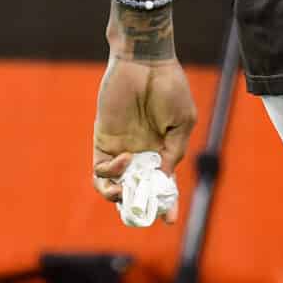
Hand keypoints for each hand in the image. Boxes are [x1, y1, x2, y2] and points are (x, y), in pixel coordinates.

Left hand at [92, 51, 196, 201]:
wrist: (145, 61)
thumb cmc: (169, 87)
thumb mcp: (182, 122)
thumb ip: (173, 152)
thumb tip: (163, 179)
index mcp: (163, 150)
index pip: (163, 184)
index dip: (166, 204)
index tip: (169, 220)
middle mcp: (141, 154)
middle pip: (136, 191)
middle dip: (138, 207)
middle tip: (142, 212)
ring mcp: (121, 148)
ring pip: (113, 187)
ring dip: (117, 197)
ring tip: (124, 192)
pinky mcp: (103, 140)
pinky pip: (100, 169)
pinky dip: (110, 172)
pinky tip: (125, 159)